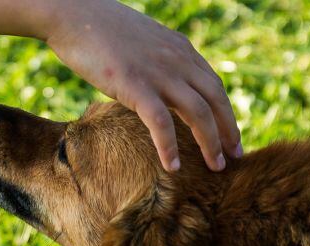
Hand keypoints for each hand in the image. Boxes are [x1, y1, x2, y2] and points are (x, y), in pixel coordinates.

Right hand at [45, 0, 241, 171]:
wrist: (73, 15)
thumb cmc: (98, 30)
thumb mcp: (141, 43)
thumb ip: (157, 61)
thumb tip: (156, 82)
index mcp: (180, 49)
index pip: (213, 84)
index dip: (225, 111)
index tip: (229, 134)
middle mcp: (177, 60)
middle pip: (216, 99)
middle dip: (228, 130)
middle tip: (235, 155)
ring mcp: (158, 72)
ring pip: (198, 113)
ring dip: (210, 143)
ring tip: (216, 167)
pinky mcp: (135, 85)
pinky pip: (161, 123)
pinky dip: (169, 147)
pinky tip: (173, 167)